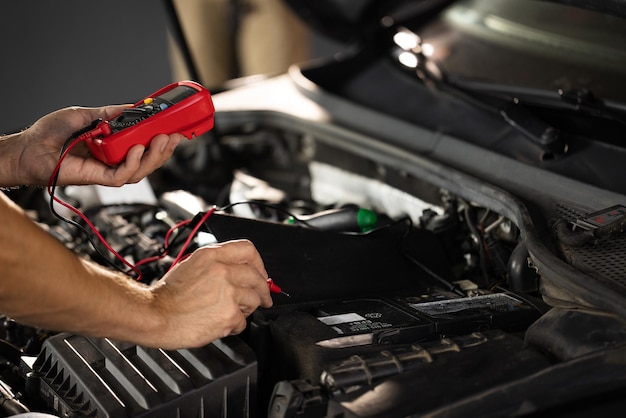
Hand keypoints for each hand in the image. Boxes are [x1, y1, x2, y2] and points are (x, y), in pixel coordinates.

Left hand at [12, 106, 183, 186]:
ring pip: (141, 171)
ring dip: (155, 156)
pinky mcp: (99, 178)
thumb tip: (132, 108)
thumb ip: (110, 113)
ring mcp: (107, 170)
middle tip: (174, 135)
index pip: (143, 144)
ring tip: (161, 140)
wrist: (29, 148)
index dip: (160, 138)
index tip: (174, 127)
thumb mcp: (85, 114)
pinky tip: (136, 149)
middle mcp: (113, 159)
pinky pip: (123, 175)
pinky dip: (133, 163)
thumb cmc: (49, 134)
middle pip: (148, 160)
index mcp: (112, 144)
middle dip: (164, 149)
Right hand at [148, 240, 273, 348]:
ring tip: (229, 313)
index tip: (261, 274)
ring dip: (246, 309)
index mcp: (211, 256)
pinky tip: (220, 324)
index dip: (259, 264)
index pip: (248, 250)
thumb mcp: (191, 265)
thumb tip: (240, 271)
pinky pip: (243, 321)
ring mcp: (228, 292)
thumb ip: (217, 264)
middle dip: (263, 290)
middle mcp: (222, 271)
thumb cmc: (168, 295)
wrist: (154, 316)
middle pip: (257, 277)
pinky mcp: (229, 314)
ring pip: (254, 300)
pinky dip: (234, 326)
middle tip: (264, 298)